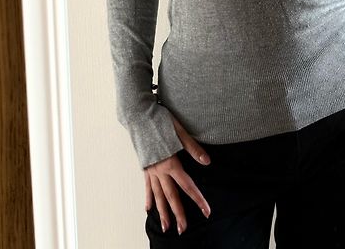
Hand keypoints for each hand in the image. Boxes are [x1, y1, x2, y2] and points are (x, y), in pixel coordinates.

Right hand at [144, 116, 211, 235]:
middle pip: (170, 196)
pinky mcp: (144, 166)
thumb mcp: (179, 131)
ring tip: (166, 227)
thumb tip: (207, 162)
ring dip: (162, 212)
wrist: (138, 115)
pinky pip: (147, 186)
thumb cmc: (159, 120)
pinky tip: (148, 209)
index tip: (206, 211)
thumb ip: (192, 148)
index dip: (198, 199)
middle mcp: (159, 170)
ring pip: (157, 195)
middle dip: (178, 214)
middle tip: (182, 230)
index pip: (187, 185)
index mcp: (170, 163)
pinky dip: (148, 198)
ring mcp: (150, 169)